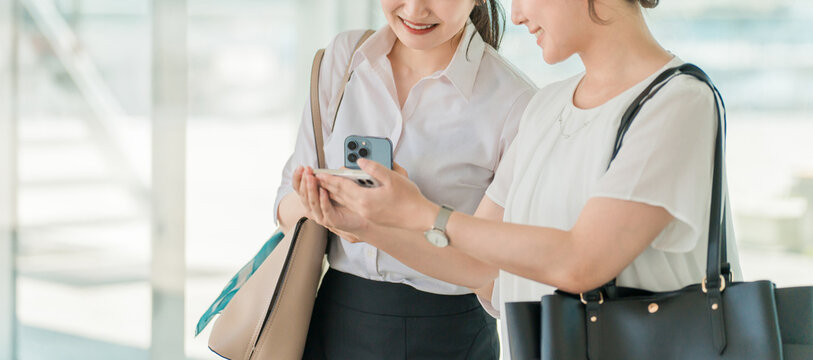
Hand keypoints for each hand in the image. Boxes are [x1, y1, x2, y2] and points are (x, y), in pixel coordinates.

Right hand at [292, 165, 369, 240]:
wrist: (361, 219)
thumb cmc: (348, 205)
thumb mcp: (338, 188)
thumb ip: (334, 179)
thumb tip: (333, 169)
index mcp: (313, 200)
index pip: (299, 189)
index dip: (298, 178)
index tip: (300, 168)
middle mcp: (315, 208)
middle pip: (304, 195)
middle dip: (304, 182)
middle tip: (306, 171)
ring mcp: (322, 215)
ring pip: (313, 202)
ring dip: (312, 189)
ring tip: (312, 178)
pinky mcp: (331, 220)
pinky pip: (325, 209)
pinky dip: (323, 200)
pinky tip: (324, 191)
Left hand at [316, 159, 437, 230]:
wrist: (419, 217)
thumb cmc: (409, 199)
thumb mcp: (393, 178)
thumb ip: (375, 168)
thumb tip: (362, 162)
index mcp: (366, 199)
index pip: (342, 186)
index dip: (330, 178)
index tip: (319, 173)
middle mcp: (363, 209)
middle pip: (340, 195)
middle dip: (328, 185)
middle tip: (317, 178)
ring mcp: (367, 215)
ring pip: (345, 202)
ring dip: (335, 193)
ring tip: (327, 185)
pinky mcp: (371, 217)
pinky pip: (353, 206)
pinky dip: (345, 199)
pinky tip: (345, 195)